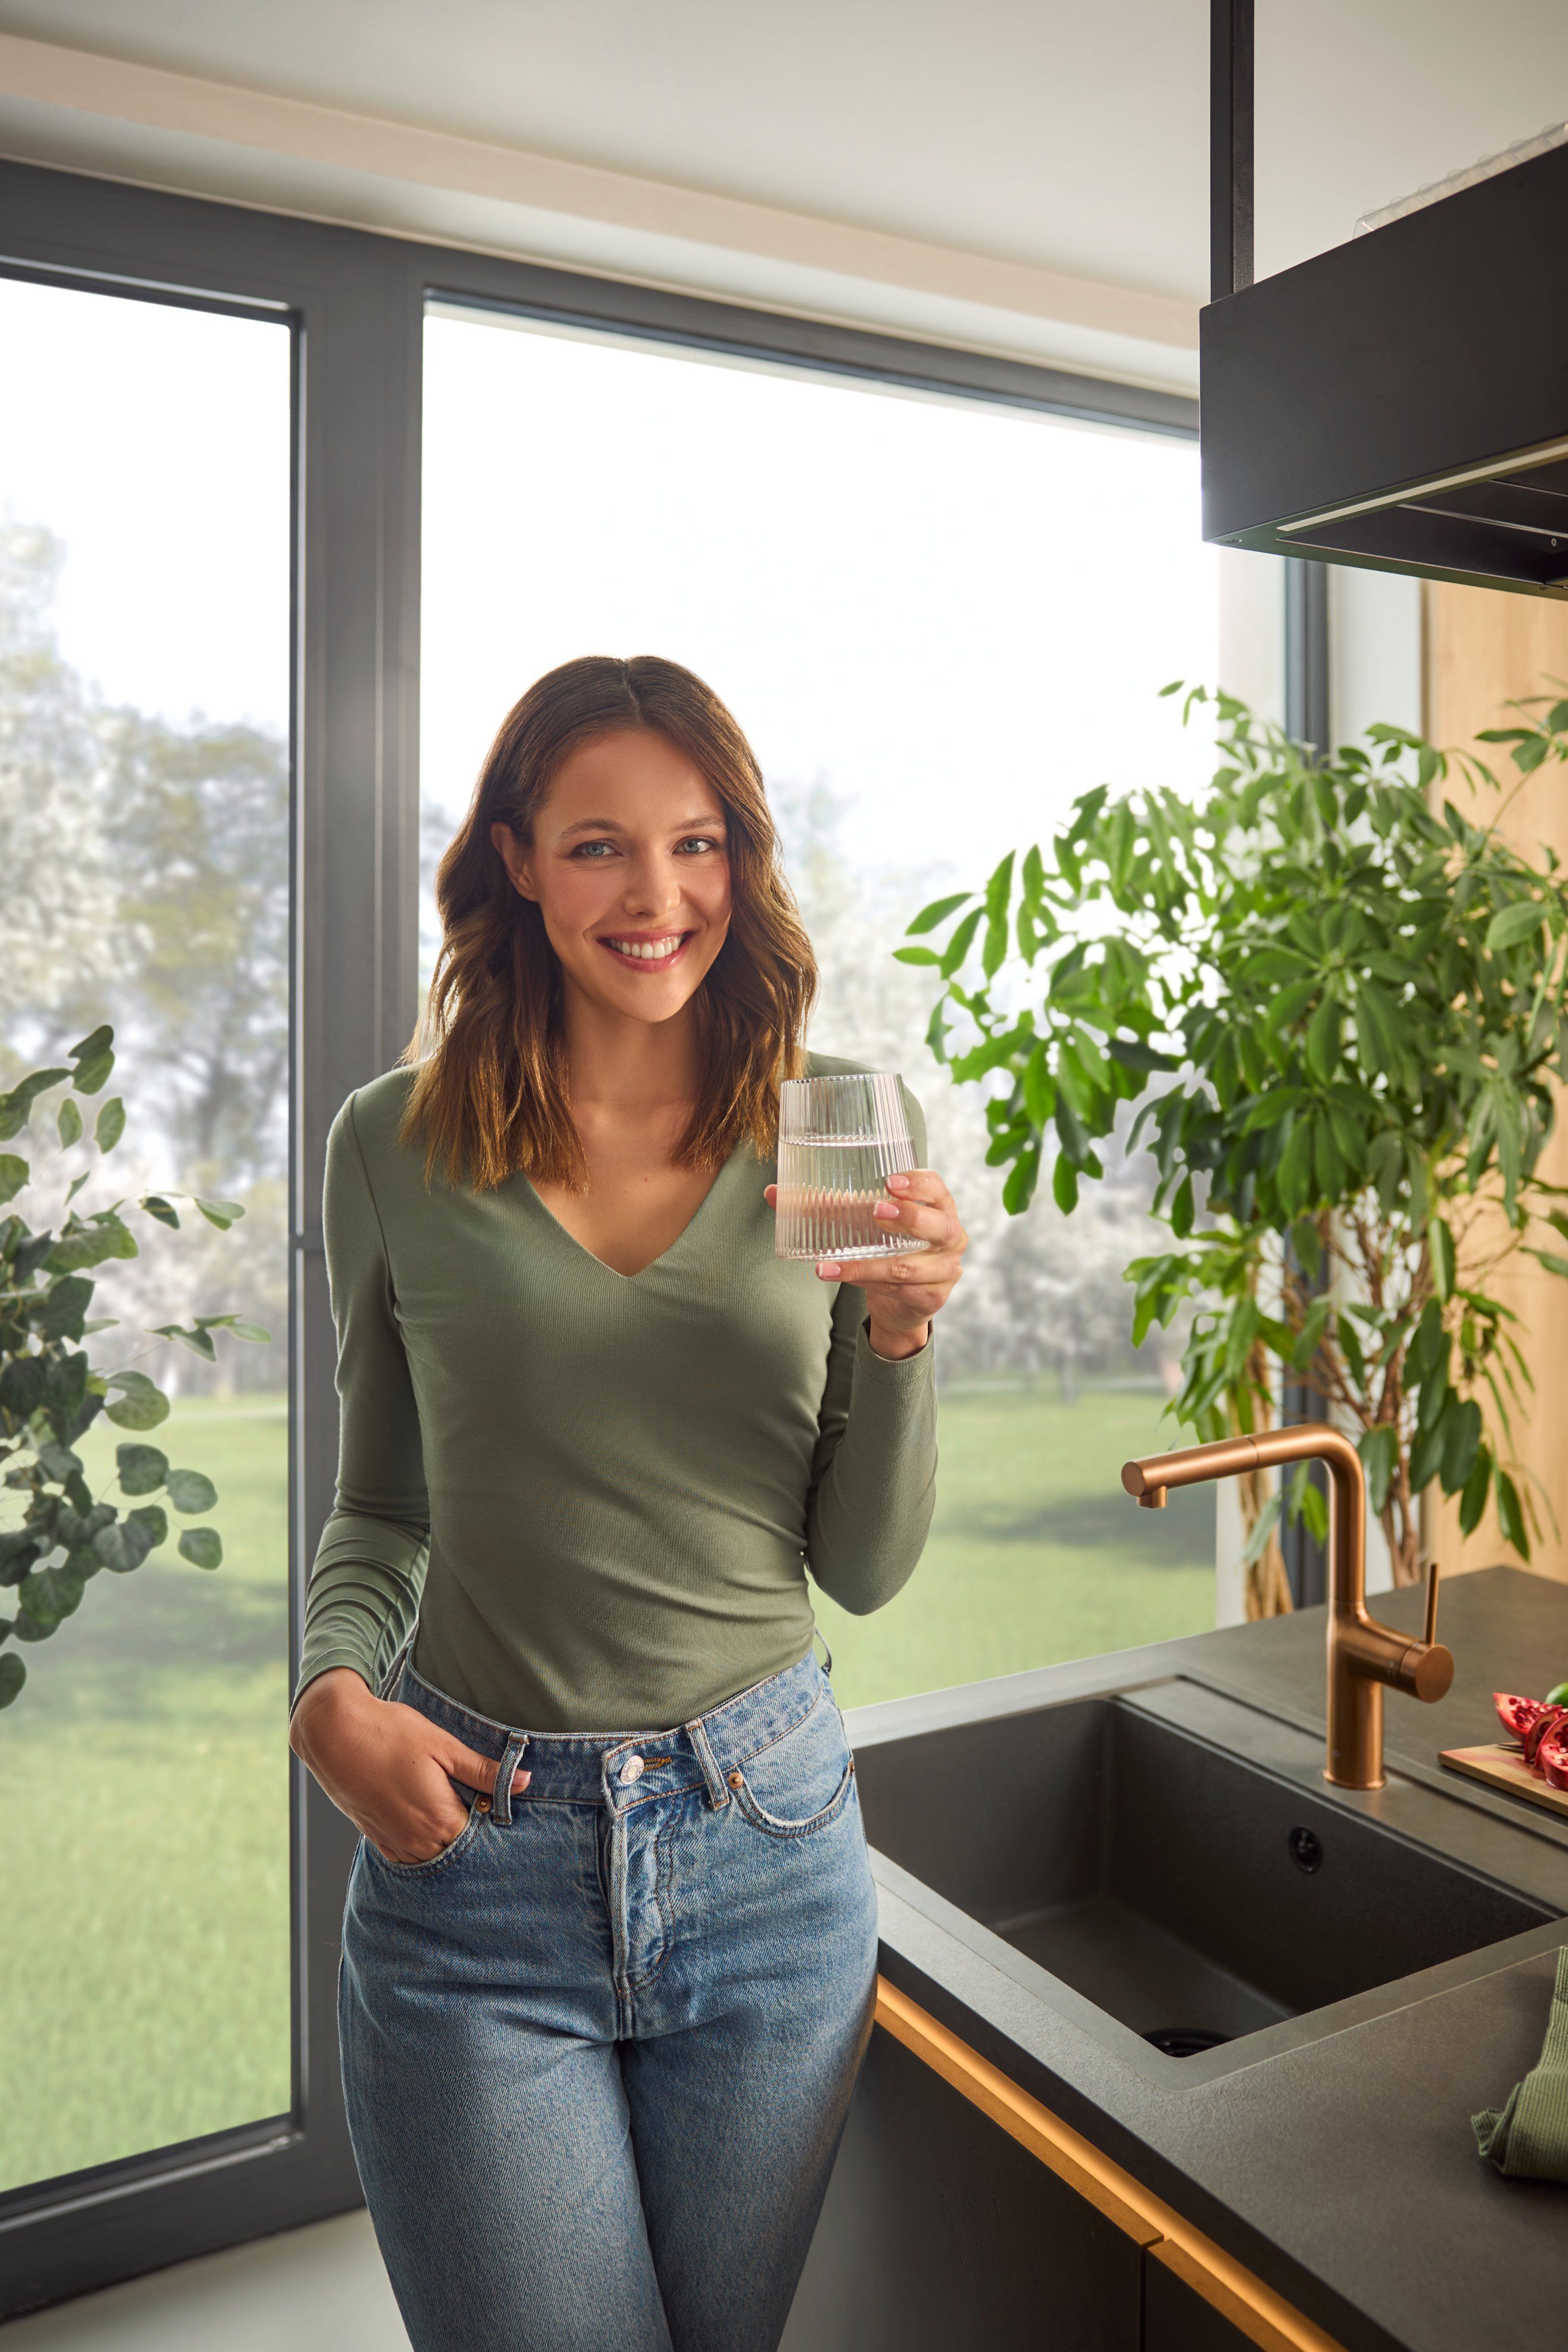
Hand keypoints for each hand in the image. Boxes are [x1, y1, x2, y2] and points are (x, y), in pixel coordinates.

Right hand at [289, 1668, 529, 1864]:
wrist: (334, 1733)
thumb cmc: (391, 1733)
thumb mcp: (443, 1746)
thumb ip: (484, 1770)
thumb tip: (526, 1782)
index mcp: (441, 1818)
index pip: (481, 1837)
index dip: (492, 1822)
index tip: (497, 1805)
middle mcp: (418, 1839)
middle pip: (458, 1851)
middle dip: (471, 1836)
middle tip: (477, 1806)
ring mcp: (395, 1841)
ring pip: (432, 1858)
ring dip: (445, 1843)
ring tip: (451, 1813)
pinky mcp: (376, 1837)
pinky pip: (407, 1856)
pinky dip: (421, 1846)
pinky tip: (425, 1824)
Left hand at [764, 1169, 967, 1359]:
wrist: (900, 1300)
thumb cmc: (884, 1246)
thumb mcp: (861, 1223)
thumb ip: (824, 1206)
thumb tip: (773, 1193)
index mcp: (939, 1207)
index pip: (937, 1188)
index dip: (918, 1183)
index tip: (889, 1181)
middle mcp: (950, 1237)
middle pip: (938, 1226)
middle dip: (909, 1217)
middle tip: (875, 1210)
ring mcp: (945, 1270)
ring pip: (907, 1267)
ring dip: (867, 1264)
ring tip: (830, 1263)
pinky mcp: (931, 1297)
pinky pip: (897, 1291)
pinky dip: (865, 1283)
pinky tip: (841, 1277)